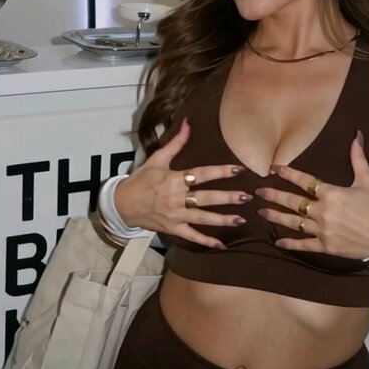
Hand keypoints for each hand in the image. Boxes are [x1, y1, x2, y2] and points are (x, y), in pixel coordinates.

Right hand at [114, 118, 249, 248]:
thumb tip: (188, 123)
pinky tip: (220, 245)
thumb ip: (175, 143)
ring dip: (222, 220)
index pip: (202, 174)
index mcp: (174, 179)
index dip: (221, 172)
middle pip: (206, 197)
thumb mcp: (156, 159)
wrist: (122, 204)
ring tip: (241, 220)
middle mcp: (177, 197)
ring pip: (202, 217)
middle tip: (247, 197)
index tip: (239, 170)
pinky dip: (205, 241)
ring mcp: (175, 215)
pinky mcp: (172, 228)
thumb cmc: (140, 180)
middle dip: (227, 198)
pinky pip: (191, 236)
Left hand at [256, 134, 368, 258]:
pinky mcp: (325, 246)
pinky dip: (290, 244)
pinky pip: (303, 245)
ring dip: (276, 217)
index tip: (273, 169)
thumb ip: (358, 159)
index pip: (304, 180)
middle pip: (293, 202)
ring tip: (261, 212)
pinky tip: (278, 242)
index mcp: (331, 193)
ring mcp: (322, 230)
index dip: (288, 173)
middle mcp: (322, 211)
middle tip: (258, 192)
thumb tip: (356, 135)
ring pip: (294, 223)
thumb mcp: (368, 181)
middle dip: (274, 195)